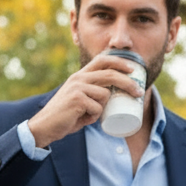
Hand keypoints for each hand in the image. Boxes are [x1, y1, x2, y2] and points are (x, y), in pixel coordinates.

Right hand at [27, 56, 143, 146]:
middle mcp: (79, 78)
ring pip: (105, 95)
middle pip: (109, 74)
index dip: (119, 62)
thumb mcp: (81, 100)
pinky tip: (82, 119)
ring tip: (88, 115)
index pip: (102, 60)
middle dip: (128, 83)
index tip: (133, 69)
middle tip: (139, 93)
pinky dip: (93, 117)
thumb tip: (112, 96)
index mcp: (80, 76)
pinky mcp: (77, 99)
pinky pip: (97, 109)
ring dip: (101, 109)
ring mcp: (78, 87)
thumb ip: (93, 95)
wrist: (46, 126)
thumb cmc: (66, 116)